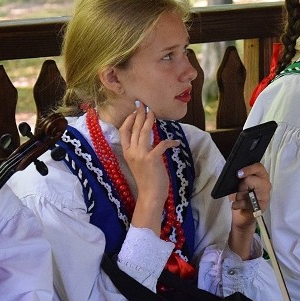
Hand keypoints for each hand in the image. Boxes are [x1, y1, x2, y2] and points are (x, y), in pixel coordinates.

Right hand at [118, 103, 178, 231]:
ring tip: (154, 113)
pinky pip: (161, 144)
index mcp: (127, 153)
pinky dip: (170, 142)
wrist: (150, 195)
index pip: (123, 132)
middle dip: (139, 114)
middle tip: (143, 104)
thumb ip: (141, 151)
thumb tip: (148, 139)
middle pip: (134, 128)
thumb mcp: (139, 163)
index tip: (134, 111)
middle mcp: (132, 152)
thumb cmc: (147, 180)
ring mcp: (141, 155)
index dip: (128, 120)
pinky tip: (176, 142)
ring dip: (150, 120)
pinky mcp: (152, 159)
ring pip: (144, 132)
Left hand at [228, 163, 270, 258]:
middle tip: (242, 191)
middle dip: (242, 186)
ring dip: (240, 196)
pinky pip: (246, 203)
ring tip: (241, 199)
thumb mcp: (240, 184)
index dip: (248, 169)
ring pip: (248, 190)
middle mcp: (266, 184)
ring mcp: (265, 196)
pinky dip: (238, 205)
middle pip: (250, 179)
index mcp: (261, 176)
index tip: (238, 174)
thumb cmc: (242, 197)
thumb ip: (242, 177)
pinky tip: (237, 206)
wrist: (243, 217)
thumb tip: (237, 170)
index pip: (258, 167)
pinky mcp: (262, 207)